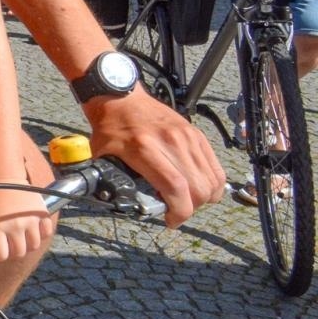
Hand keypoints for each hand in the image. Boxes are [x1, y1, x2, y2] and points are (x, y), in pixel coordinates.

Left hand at [0, 188, 53, 262]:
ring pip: (34, 245)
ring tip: (20, 236)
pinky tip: (32, 228)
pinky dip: (41, 233)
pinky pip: (47, 232)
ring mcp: (30, 219)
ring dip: (27, 244)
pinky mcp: (41, 213)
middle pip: (19, 253)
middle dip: (12, 251)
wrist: (3, 176)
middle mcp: (14, 225)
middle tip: (8, 243)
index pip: (0, 255)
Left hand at [84, 88, 225, 226]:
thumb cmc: (110, 127)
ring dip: (204, 198)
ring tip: (187, 200)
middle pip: (198, 188)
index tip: (171, 221)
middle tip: (176, 210)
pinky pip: (216, 167)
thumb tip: (118, 204)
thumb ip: (111, 180)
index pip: (175, 187)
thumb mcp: (103, 156)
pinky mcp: (197, 134)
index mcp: (144, 149)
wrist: (121, 97)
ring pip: (211, 180)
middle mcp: (170, 142)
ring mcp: (187, 137)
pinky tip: (200, 188)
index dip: (179, 211)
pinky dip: (213, 183)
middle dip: (191, 208)